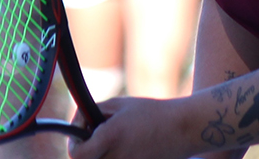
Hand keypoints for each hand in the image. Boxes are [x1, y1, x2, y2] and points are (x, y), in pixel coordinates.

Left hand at [68, 97, 202, 158]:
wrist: (184, 129)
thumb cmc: (152, 113)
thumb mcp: (119, 105)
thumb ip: (93, 113)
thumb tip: (78, 125)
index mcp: (110, 137)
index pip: (76, 154)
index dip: (74, 144)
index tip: (80, 136)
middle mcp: (117, 158)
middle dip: (87, 150)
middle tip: (97, 137)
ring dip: (102, 155)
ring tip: (116, 141)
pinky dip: (117, 157)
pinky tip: (129, 148)